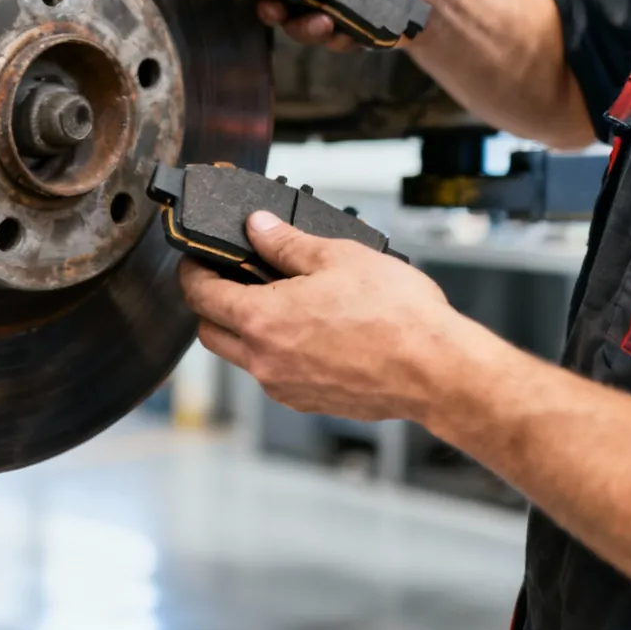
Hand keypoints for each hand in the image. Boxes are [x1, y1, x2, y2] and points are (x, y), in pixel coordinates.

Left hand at [178, 211, 472, 422]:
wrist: (438, 372)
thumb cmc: (396, 318)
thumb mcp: (337, 257)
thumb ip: (286, 242)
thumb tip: (259, 228)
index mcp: (262, 321)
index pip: (200, 295)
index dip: (192, 272)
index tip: (195, 261)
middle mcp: (264, 360)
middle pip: (210, 331)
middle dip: (209, 304)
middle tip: (227, 279)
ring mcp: (285, 386)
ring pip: (240, 356)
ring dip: (242, 330)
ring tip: (274, 301)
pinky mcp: (308, 402)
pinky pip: (273, 375)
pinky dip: (273, 352)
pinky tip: (304, 331)